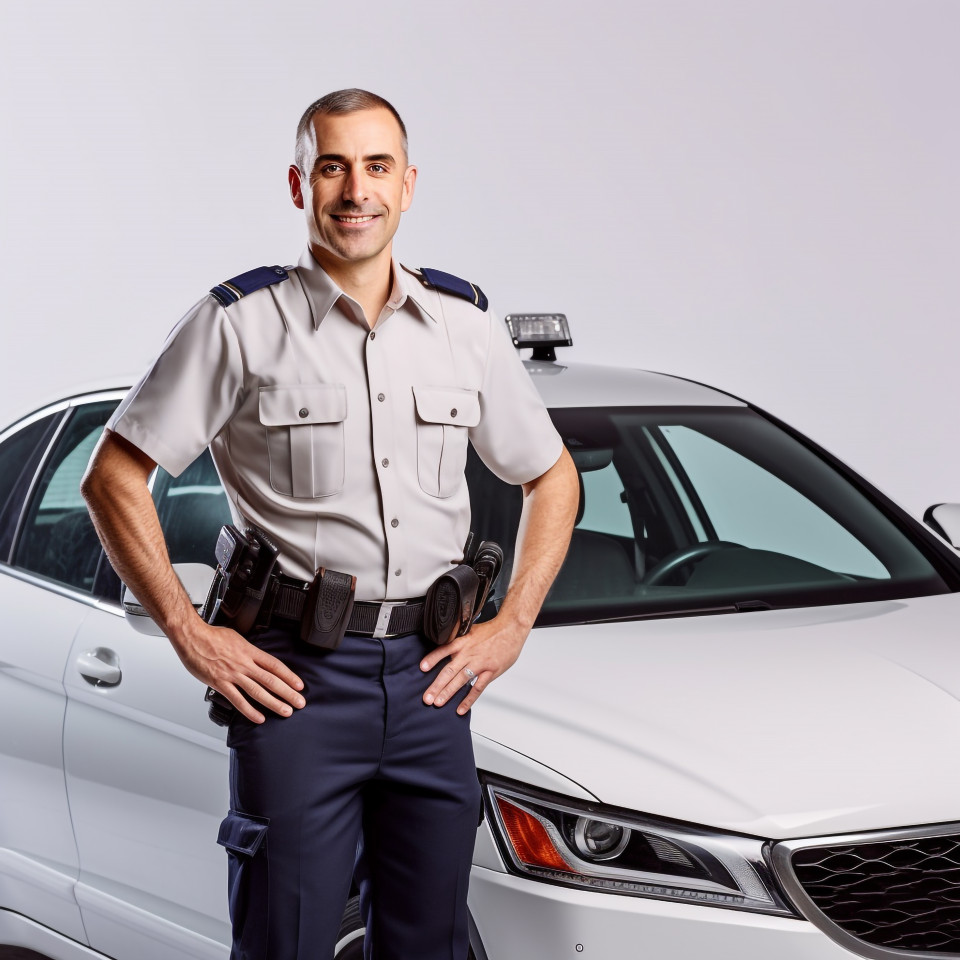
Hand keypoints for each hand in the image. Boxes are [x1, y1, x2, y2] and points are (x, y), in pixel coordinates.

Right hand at [172, 620, 304, 723]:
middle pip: (271, 680)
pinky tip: (259, 717)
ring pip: (258, 691)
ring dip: (274, 703)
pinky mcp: (220, 684)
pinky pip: (237, 700)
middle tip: (299, 702)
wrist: (192, 637)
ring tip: (286, 711)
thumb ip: (248, 651)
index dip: (289, 676)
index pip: (275, 665)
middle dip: (288, 693)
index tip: (299, 685)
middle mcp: (244, 664)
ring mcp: (233, 674)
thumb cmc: (212, 636)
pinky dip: (249, 710)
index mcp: (250, 651)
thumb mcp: (237, 638)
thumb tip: (257, 657)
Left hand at [420, 616, 527, 714]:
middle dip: (436, 686)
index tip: (422, 668)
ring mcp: (479, 664)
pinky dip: (468, 699)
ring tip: (438, 703)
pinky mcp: (490, 672)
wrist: (511, 629)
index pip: (443, 650)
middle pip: (449, 671)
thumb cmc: (492, 630)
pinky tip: (460, 708)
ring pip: (460, 680)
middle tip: (427, 698)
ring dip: (448, 693)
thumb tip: (446, 642)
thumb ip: (458, 638)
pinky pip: (477, 688)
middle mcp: (468, 653)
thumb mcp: (471, 629)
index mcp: (462, 642)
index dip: (432, 658)